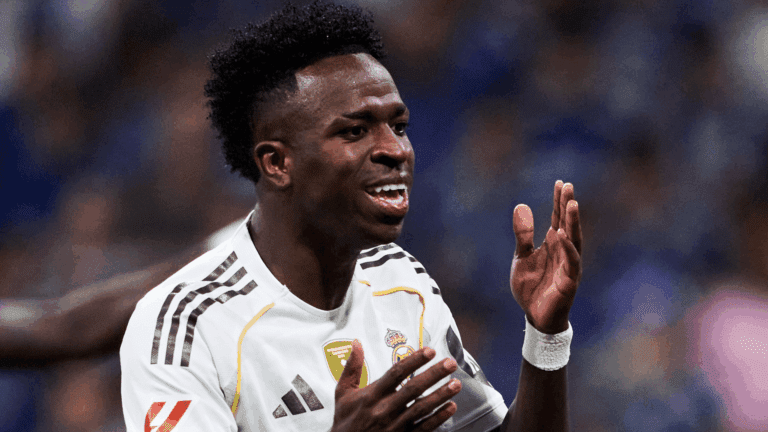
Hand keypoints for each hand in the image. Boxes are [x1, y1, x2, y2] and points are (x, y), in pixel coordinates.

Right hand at [331, 341, 461, 431]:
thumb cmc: (346, 422)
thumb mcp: (343, 393)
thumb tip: (356, 343)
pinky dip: (439, 418)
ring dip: (441, 395)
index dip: (414, 361)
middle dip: (434, 375)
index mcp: (372, 395)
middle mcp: (385, 409)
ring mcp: (395, 426)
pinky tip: (450, 408)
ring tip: (456, 384)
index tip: (429, 351)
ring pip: (422, 408)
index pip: (396, 373)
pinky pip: (424, 428)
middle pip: (413, 389)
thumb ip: (352, 367)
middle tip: (450, 363)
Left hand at [511, 180, 581, 333]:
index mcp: (554, 245)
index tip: (560, 182)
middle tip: (568, 186)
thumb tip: (521, 206)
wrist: (534, 316)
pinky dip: (567, 249)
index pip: (559, 219)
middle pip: (568, 225)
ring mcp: (569, 266)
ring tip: (571, 203)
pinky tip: (561, 235)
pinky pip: (571, 263)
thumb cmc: (531, 287)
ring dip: (573, 222)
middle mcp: (564, 252)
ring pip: (574, 240)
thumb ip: (523, 234)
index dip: (559, 202)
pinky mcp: (569, 282)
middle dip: (568, 206)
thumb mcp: (521, 257)